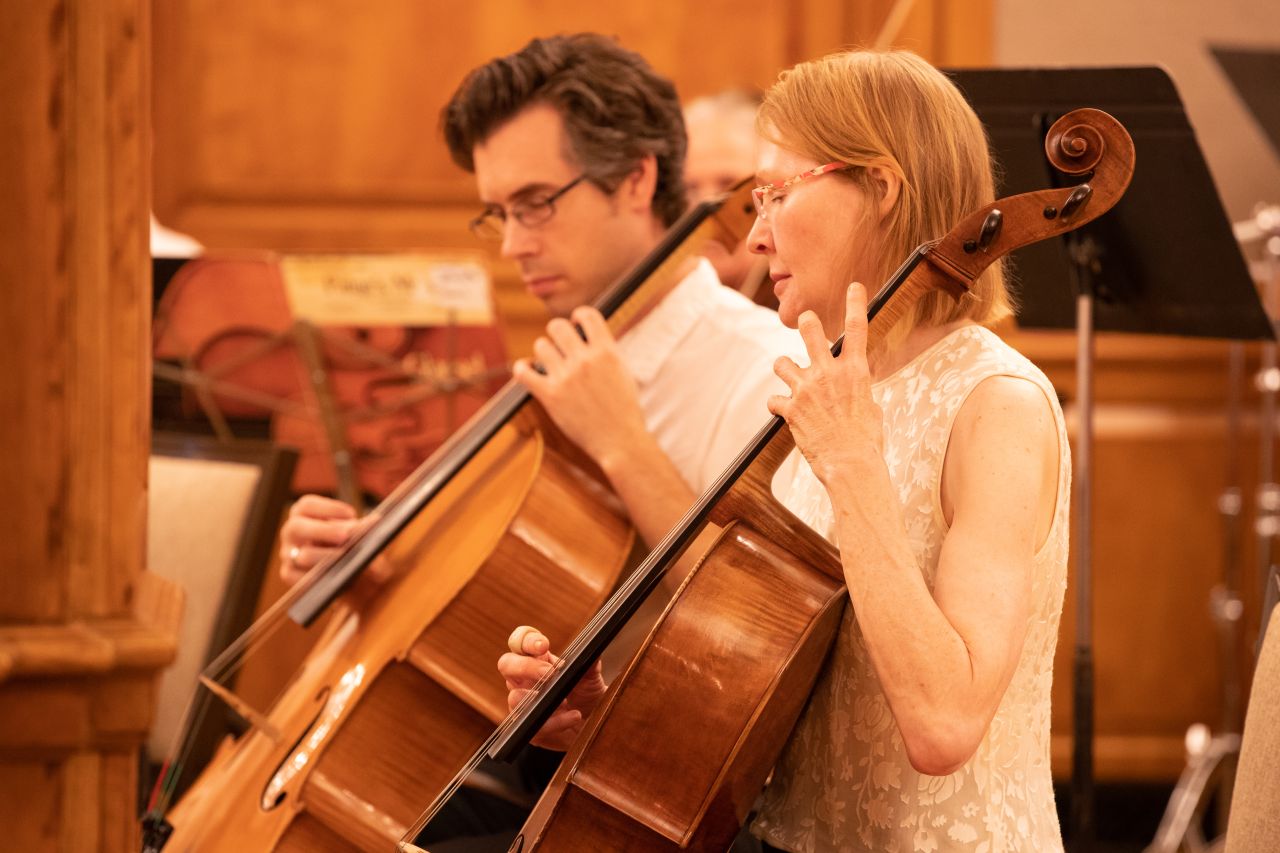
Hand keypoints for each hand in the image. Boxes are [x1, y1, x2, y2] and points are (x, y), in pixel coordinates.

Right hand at [278, 494, 386, 584]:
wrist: (348, 574)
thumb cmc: (349, 545)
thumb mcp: (356, 534)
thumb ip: (362, 529)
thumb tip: (374, 523)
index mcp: (304, 514)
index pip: (307, 505)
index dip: (328, 508)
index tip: (351, 514)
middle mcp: (291, 532)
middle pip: (297, 527)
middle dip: (324, 531)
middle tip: (346, 535)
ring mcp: (288, 554)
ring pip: (302, 556)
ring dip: (327, 556)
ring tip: (346, 558)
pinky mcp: (290, 575)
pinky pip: (299, 578)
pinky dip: (318, 578)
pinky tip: (334, 576)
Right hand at [497, 625, 606, 751]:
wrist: (592, 723)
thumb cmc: (586, 694)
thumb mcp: (591, 676)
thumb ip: (589, 663)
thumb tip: (592, 649)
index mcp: (537, 660)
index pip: (521, 642)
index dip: (527, 640)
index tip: (544, 645)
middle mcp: (524, 679)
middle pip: (506, 664)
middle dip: (526, 666)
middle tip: (549, 673)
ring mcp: (522, 703)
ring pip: (514, 697)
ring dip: (540, 697)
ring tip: (565, 701)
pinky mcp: (528, 727)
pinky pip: (533, 723)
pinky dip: (556, 721)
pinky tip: (573, 716)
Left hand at [512, 307, 647, 469]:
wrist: (620, 441)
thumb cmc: (624, 409)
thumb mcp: (623, 372)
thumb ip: (605, 351)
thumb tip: (587, 334)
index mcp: (607, 352)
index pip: (587, 315)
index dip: (579, 315)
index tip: (576, 323)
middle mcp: (585, 361)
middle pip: (557, 326)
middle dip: (558, 333)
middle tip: (561, 345)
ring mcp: (566, 378)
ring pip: (540, 346)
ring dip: (544, 352)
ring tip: (550, 362)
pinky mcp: (550, 396)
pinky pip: (523, 371)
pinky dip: (522, 368)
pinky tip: (528, 370)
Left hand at [768, 283, 884, 485]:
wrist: (851, 465)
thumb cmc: (866, 441)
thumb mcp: (870, 408)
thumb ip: (857, 389)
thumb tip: (853, 386)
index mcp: (855, 372)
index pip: (858, 328)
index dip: (856, 303)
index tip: (854, 286)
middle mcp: (829, 373)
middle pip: (810, 331)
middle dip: (805, 323)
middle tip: (804, 322)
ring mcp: (807, 389)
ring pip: (781, 362)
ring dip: (784, 370)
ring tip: (792, 382)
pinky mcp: (791, 408)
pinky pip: (774, 400)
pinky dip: (779, 407)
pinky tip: (786, 415)